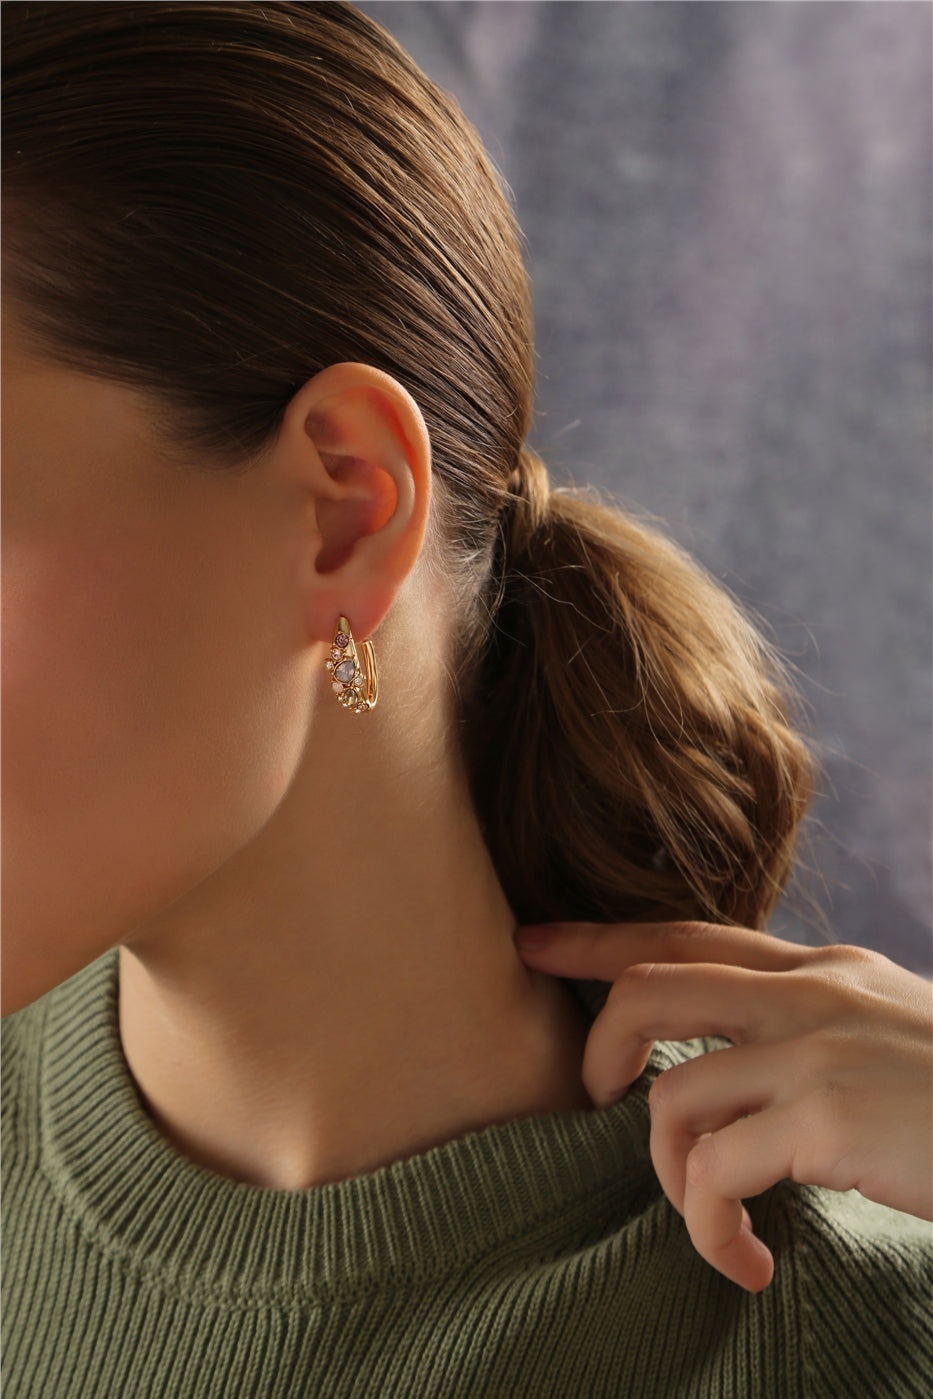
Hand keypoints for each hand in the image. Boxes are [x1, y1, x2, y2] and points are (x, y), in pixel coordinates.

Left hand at [514, 920, 932, 1291]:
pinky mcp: (825, 1117)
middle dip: (597, 1045)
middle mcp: (810, 993)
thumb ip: (810, 1028)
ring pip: (669, 1095)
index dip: (599, 938)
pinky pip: (712, 1174)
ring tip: (711, 1222)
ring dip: (668, 1178)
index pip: (685, 934)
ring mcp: (816, 1050)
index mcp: (821, 970)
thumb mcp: (885, 1034)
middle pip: (650, 985)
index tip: (532, 942)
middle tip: (592, 1101)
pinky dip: (710, 1230)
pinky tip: (749, 1266)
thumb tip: (726, 1066)